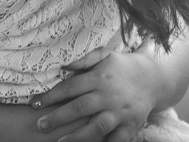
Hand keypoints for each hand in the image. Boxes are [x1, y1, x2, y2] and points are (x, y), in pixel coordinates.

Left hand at [34, 43, 162, 141]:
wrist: (153, 78)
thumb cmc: (121, 66)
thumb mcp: (105, 55)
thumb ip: (84, 59)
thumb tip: (63, 66)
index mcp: (100, 77)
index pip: (71, 87)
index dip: (52, 95)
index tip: (35, 103)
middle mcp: (108, 95)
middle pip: (79, 108)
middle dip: (58, 117)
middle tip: (40, 124)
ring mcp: (119, 113)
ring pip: (96, 127)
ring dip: (77, 136)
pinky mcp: (129, 126)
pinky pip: (115, 140)